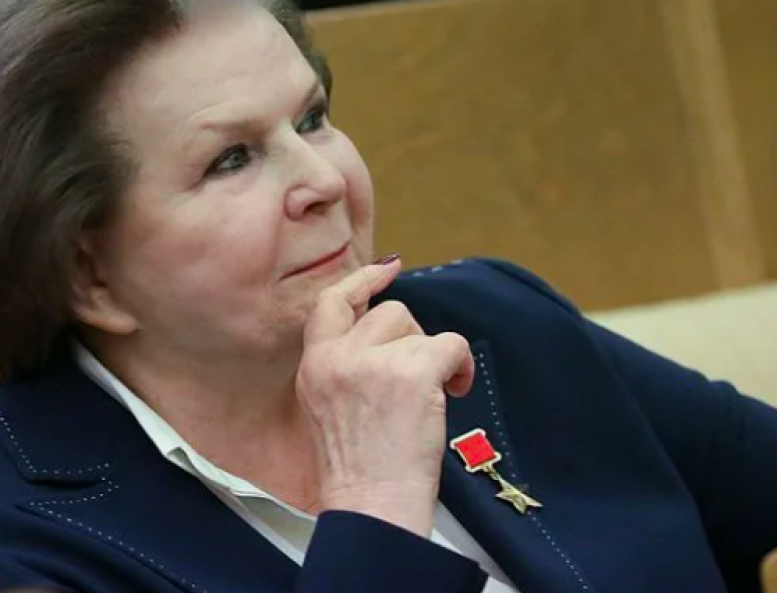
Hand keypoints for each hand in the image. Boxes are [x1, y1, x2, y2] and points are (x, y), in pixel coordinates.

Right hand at [297, 257, 474, 536]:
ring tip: (434, 396)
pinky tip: (457, 391)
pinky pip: (450, 345)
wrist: (372, 506)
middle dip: (412, 340)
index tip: (390, 269)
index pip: (332, 302)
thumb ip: (346, 368)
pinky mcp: (412, 372)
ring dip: (435, 358)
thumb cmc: (359, 472)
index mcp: (314, 366)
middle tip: (419, 379)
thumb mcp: (327, 409)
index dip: (363, 281)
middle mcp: (339, 358)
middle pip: (390, 314)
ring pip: (420, 330)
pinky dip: (462, 366)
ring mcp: (374, 363)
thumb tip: (391, 336)